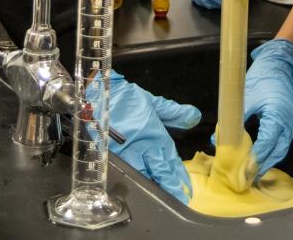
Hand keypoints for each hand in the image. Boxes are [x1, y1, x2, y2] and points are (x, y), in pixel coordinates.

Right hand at [90, 71, 200, 202]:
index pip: (169, 159)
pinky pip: (124, 172)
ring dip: (153, 186)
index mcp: (153, 133)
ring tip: (163, 198)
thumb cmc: (125, 97)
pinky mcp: (110, 156)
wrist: (99, 93)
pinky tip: (138, 189)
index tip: (186, 186)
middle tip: (180, 198)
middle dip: (170, 185)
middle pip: (158, 170)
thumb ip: (174, 112)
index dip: (178, 174)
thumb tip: (194, 116)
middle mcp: (141, 146)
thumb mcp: (152, 102)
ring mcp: (125, 152)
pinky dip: (132, 182)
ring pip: (142, 175)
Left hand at [244, 39, 292, 178]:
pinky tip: (261, 157)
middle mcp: (287, 120)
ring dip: (269, 160)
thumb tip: (217, 138)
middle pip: (278, 150)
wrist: (277, 63)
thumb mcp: (245, 98)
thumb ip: (234, 120)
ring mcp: (291, 121)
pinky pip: (282, 141)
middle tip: (249, 177)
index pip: (268, 142)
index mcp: (277, 114)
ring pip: (281, 148)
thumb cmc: (261, 77)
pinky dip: (272, 151)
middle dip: (264, 164)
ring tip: (254, 171)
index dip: (257, 157)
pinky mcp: (289, 120)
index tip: (245, 170)